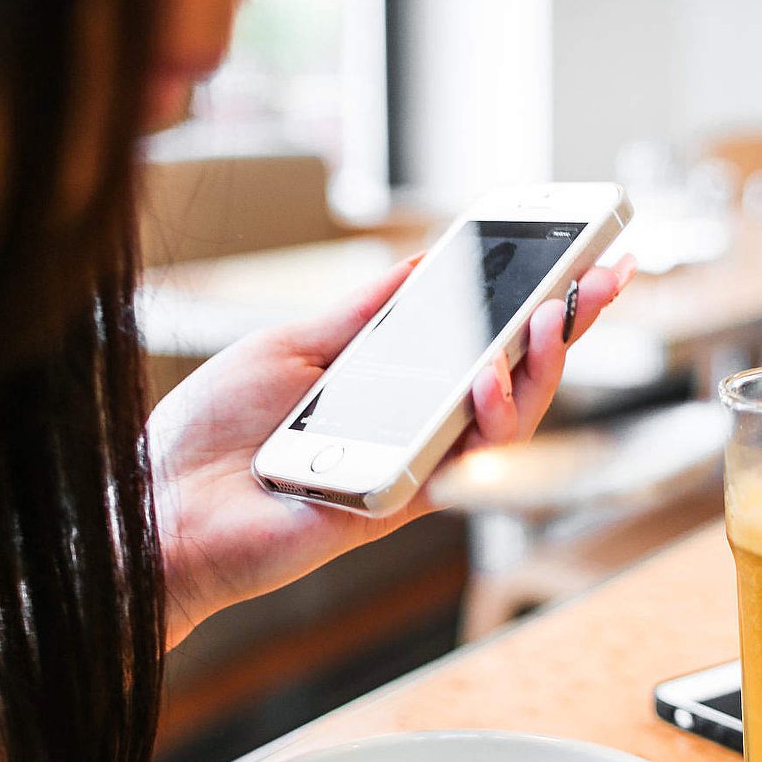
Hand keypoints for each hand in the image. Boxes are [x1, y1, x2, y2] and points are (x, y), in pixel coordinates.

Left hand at [147, 252, 637, 640]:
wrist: (160, 508)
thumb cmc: (209, 436)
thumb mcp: (288, 347)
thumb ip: (361, 315)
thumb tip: (418, 264)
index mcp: (387, 385)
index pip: (476, 339)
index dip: (530, 302)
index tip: (577, 253)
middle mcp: (410, 426)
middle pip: (512, 377)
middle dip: (565, 325)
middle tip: (600, 275)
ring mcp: (411, 466)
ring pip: (506, 421)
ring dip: (536, 365)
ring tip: (544, 319)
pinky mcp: (401, 502)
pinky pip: (464, 460)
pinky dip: (485, 413)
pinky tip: (486, 370)